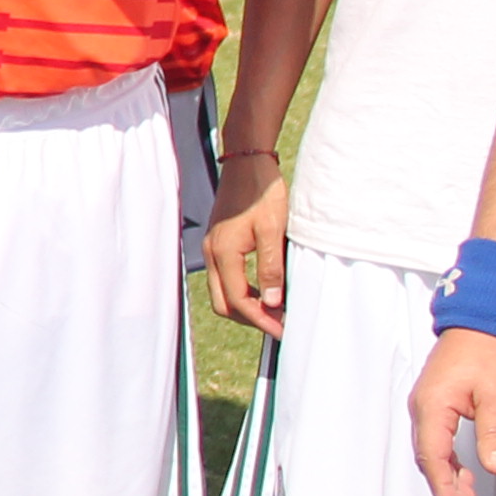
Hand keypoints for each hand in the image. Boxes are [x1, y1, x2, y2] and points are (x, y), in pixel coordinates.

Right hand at [203, 151, 289, 337]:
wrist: (247, 163)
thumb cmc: (262, 192)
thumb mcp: (274, 229)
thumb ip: (271, 266)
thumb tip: (273, 302)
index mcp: (224, 253)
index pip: (239, 300)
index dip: (261, 319)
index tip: (282, 331)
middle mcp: (212, 254)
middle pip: (224, 303)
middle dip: (250, 318)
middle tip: (279, 325)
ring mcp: (213, 249)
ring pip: (223, 292)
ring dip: (247, 305)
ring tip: (276, 310)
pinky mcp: (219, 243)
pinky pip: (226, 278)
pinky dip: (243, 290)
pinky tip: (265, 288)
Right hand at [409, 329, 495, 495]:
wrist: (478, 322)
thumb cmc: (488, 354)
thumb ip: (495, 432)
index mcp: (432, 408)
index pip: (433, 457)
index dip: (444, 487)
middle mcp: (422, 410)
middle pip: (428, 458)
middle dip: (445, 487)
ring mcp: (427, 406)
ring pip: (432, 451)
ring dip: (448, 476)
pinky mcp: (435, 404)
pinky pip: (437, 440)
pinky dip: (449, 460)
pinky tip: (465, 471)